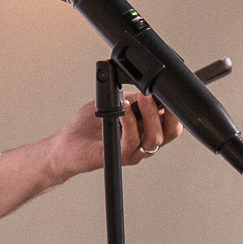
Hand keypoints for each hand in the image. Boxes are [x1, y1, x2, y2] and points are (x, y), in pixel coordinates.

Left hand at [49, 91, 182, 179]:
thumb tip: (146, 85)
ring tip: (141, 98)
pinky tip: (123, 111)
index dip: (175, 109)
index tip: (169, 91)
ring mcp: (132, 152)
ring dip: (149, 115)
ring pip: (154, 139)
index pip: (172, 123)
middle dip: (167, 112)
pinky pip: (131, 143)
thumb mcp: (113, 102)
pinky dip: (130, 124)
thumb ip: (131, 96)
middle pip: (170, 132)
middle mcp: (143, 143)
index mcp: (146, 130)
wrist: (67, 143)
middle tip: (153, 94)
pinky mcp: (117, 158)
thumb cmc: (88, 125)